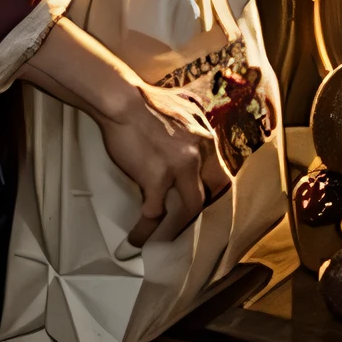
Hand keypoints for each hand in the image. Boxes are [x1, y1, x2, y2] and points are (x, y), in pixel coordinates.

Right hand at [99, 83, 232, 247]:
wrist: (121, 99)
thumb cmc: (146, 100)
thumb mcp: (184, 106)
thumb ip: (195, 125)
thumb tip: (197, 134)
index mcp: (205, 139)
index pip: (221, 176)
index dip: (214, 195)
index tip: (206, 206)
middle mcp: (197, 156)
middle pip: (208, 197)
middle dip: (200, 215)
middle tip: (190, 228)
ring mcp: (178, 169)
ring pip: (188, 211)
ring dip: (178, 229)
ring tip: (167, 241)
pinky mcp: (156, 179)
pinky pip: (154, 215)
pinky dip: (146, 231)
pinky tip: (137, 239)